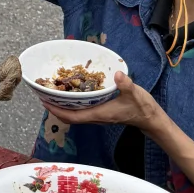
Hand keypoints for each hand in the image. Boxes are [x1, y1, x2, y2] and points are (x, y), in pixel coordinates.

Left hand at [39, 71, 167, 131]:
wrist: (150, 118)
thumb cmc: (141, 107)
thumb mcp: (134, 93)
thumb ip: (126, 84)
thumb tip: (118, 74)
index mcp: (99, 114)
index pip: (73, 117)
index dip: (57, 111)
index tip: (45, 103)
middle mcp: (95, 117)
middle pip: (70, 116)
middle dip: (55, 108)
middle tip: (44, 95)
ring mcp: (98, 115)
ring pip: (75, 114)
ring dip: (63, 106)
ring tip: (53, 92)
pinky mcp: (101, 112)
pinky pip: (82, 110)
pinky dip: (73, 103)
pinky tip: (72, 92)